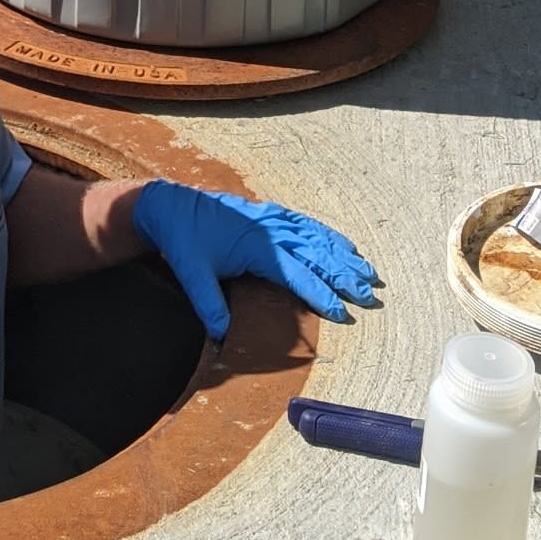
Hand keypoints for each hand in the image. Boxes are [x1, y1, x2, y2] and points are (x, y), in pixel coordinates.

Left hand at [131, 179, 378, 339]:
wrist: (171, 204)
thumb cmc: (183, 239)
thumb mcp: (192, 273)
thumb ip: (208, 303)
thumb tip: (222, 334)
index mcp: (257, 246)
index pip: (298, 273)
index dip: (322, 293)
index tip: (343, 311)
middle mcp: (270, 231)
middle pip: (316, 254)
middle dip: (344, 275)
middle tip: (369, 294)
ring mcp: (271, 220)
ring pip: (316, 238)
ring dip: (342, 255)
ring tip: (367, 272)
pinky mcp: (268, 214)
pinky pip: (305, 224)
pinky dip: (327, 234)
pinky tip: (342, 244)